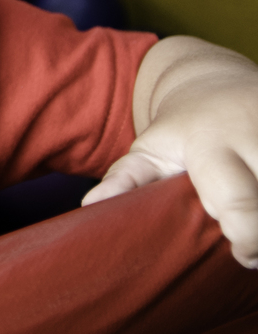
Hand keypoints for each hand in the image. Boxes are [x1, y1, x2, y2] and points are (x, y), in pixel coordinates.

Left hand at [83, 36, 257, 268]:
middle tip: (256, 245)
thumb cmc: (179, 129)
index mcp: (211, 142)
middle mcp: (254, 130)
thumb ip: (125, 178)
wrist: (211, 79)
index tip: (243, 255)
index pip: (237, 202)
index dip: (248, 238)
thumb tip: (92, 206)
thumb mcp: (148, 148)